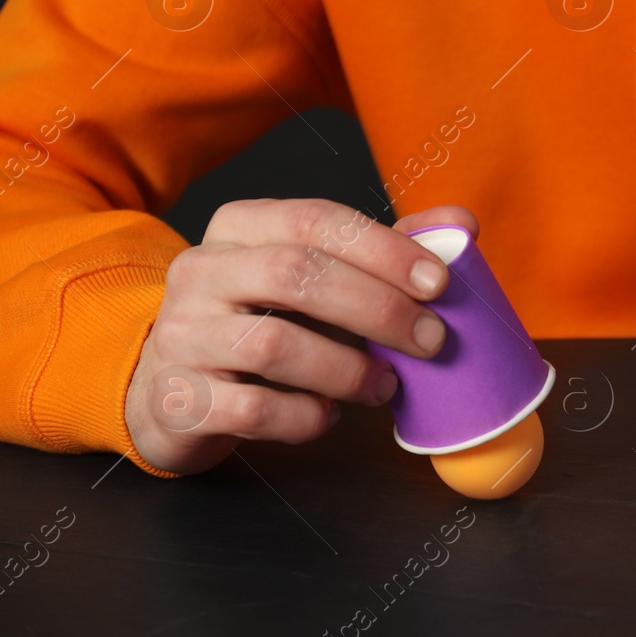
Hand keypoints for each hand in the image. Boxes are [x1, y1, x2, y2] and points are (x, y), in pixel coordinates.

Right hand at [126, 199, 477, 473]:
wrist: (174, 387)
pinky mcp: (177, 399)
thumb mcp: (317, 276)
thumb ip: (385, 250)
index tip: (439, 283)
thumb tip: (461, 223)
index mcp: (240, 227)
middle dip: (376, 308)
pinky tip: (328, 415)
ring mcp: (181, 336)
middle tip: (430, 340)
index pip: (316, 220)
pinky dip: (303, 416)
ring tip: (385, 386)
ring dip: (347, 369)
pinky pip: (252, 408)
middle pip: (294, 274)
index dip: (384, 249)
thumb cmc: (263, 321)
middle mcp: (201, 271)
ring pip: (272, 344)